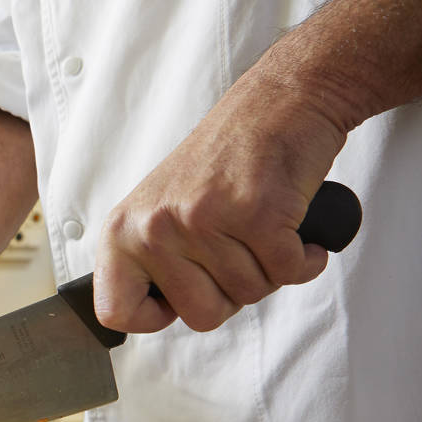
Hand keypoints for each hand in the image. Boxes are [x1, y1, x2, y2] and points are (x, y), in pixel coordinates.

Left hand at [93, 69, 349, 332]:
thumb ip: (151, 262)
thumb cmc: (225, 161)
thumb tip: (153, 314)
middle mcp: (154, 227)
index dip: (157, 317)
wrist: (279, 103)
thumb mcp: (161, 210)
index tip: (179, 296)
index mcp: (123, 231)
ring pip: (249, 294)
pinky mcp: (255, 214)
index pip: (116, 312)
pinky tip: (294, 228)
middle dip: (232, 292)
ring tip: (261, 224)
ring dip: (269, 268)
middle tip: (238, 247)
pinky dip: (304, 259)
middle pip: (201, 316)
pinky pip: (289, 272)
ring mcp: (203, 221)